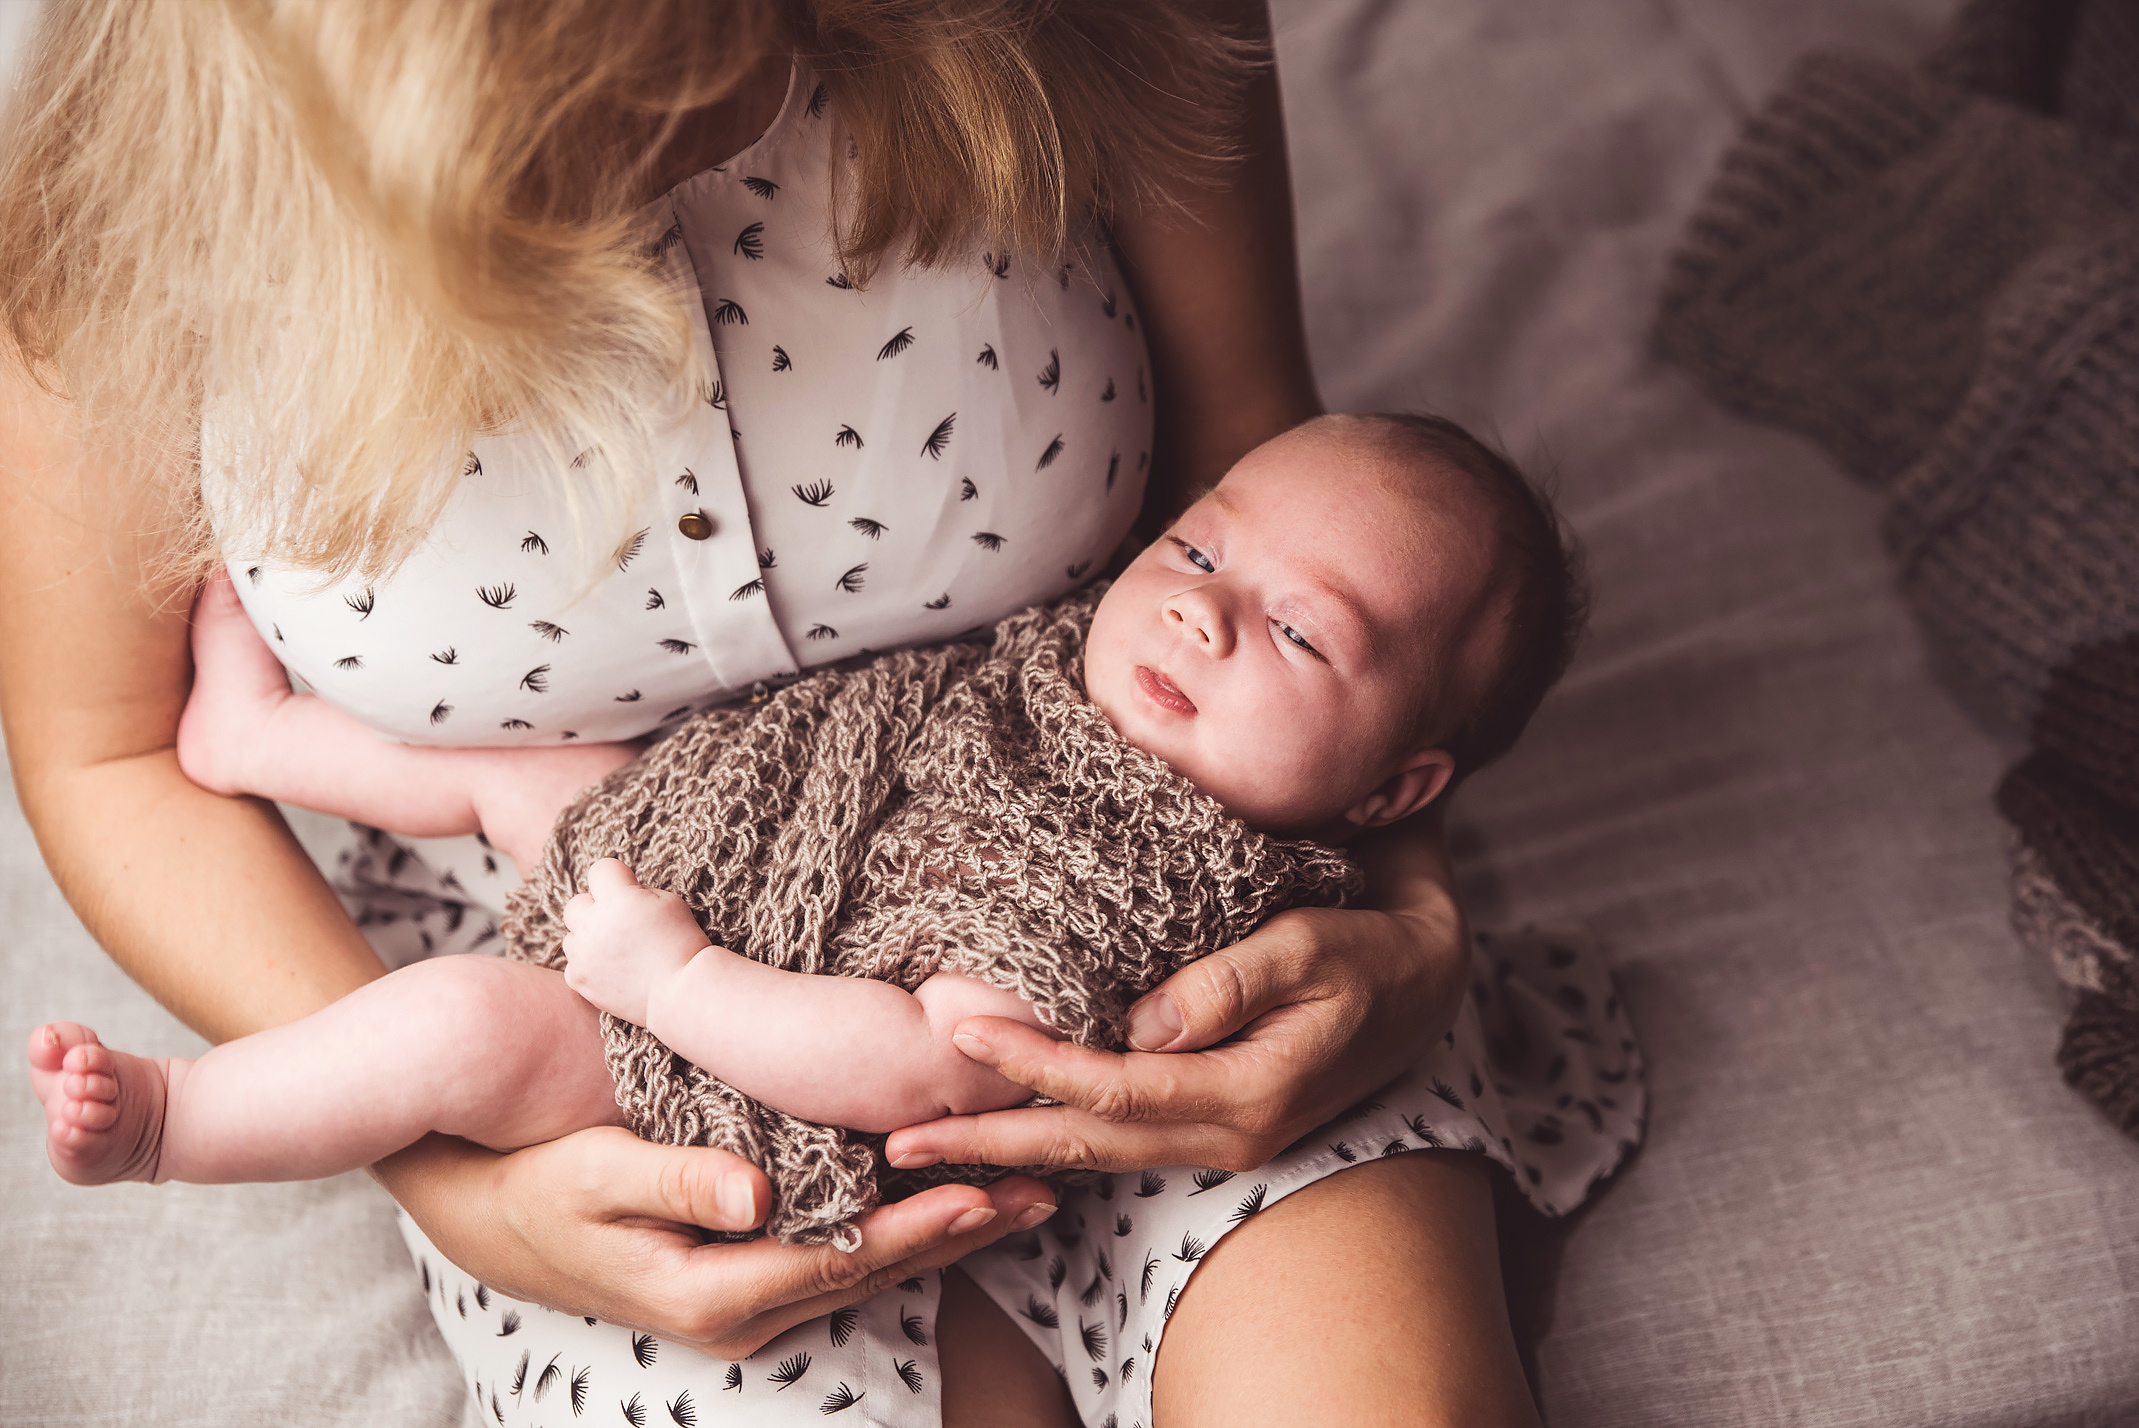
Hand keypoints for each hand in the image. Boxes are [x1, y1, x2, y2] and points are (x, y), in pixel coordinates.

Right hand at [373, 1127, 1058, 1358]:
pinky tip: (950, 1202)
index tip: (982, 1189)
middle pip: (875, 1272)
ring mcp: (749, 1305)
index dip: (918, 1225)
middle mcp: (742, 1314)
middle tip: (1040, 1188)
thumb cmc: (543, 1184)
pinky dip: (904, 1230)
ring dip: (946, 1233)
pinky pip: (844, 1259)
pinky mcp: (750, 1283)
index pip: (841, 1257)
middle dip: (960, 1231)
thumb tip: (758, 1195)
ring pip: (870, 1270)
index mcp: (712, 1292)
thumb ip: (680, 1179)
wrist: (493, 1218)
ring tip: (1023, 1196)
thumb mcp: (597, 1174)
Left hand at [561, 858, 709, 1024]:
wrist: (682, 992)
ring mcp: (582, 954)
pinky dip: (588, 964)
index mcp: (619, 899)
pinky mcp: (577, 978)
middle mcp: (594, 924)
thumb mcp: (669, 903)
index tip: (629, 891)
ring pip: (571, 933)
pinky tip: (611, 970)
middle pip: (577, 902)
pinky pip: (572, 962)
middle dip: (596, 908)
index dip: (616, 878)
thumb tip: (619, 893)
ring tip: (616, 949)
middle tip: (620, 923)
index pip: (600, 870)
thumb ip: (637, 892)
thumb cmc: (682, 944)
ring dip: (589, 936)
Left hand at [886, 894, 1467, 1174]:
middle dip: (988, 1144)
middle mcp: (1226, 1132)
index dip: (1035, 1060)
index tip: (961, 1028)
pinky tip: (1005, 1128)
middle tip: (897, 1144)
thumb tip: (1140, 1020)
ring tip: (925, 1146)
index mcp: (1248, 1093)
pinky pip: (1117, 1139)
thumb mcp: (1314, 946)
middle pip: (1084, 1144)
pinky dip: (1053, 1135)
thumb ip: (1231, 981)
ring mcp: (1219, 1135)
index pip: (1116, 1087)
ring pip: (1093, 1151)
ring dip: (1007, 1148)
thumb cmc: (1373, 947)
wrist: (1430, 976)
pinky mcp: (1211, 1118)